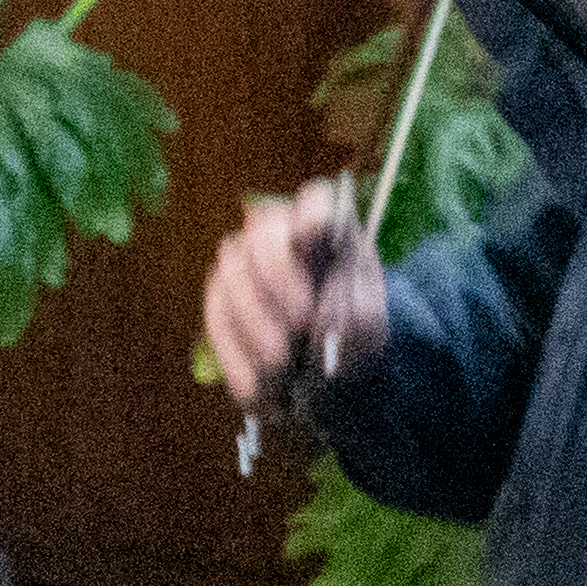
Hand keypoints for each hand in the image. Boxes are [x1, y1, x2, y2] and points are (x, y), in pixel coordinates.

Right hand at [205, 181, 393, 413]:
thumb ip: (353, 314)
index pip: (314, 199)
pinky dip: (236, 354)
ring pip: (231, 274)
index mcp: (326, 230)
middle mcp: (279, 238)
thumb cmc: (355, 332)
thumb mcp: (370, 325)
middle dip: (278, 275)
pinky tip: (259, 386)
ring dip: (255, 321)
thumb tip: (322, 316)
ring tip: (282, 363)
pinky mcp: (222, 303)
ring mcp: (244, 267)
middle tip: (302, 321)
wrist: (336, 367)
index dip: (310, 212)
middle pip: (263, 233)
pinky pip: (216, 318)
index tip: (313, 235)